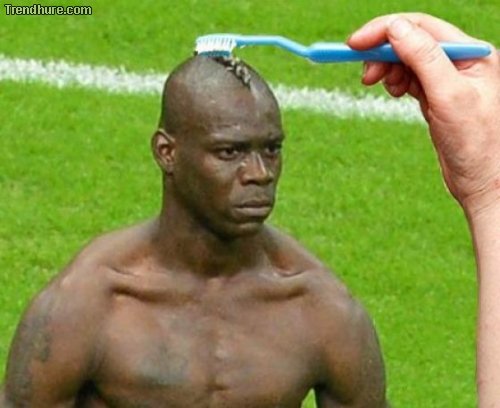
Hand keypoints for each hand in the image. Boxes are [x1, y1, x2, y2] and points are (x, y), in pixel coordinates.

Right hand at [348, 13, 499, 215]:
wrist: (481, 181)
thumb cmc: (476, 144)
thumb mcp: (449, 96)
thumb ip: (424, 58)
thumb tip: (395, 28)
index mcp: (471, 53)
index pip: (420, 27)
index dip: (384, 31)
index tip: (354, 44)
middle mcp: (460, 61)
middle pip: (410, 41)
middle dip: (382, 52)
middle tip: (364, 75)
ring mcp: (446, 79)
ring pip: (406, 60)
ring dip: (386, 67)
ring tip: (377, 85)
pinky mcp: (435, 97)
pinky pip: (408, 78)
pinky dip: (394, 81)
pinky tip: (392, 92)